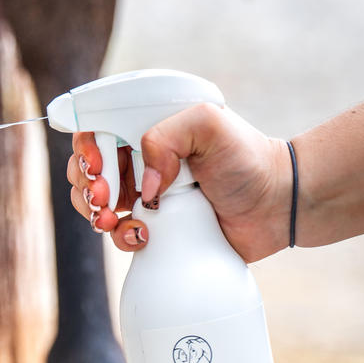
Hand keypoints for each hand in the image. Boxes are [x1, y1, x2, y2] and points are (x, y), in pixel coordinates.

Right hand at [66, 103, 293, 261]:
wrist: (276, 205)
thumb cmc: (249, 158)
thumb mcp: (209, 124)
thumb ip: (166, 136)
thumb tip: (143, 185)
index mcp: (147, 129)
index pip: (96, 130)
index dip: (86, 149)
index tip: (98, 165)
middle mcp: (140, 161)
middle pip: (86, 170)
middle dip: (86, 185)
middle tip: (105, 197)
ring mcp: (143, 196)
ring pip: (94, 204)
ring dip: (94, 214)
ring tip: (112, 220)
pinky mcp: (152, 228)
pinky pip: (118, 235)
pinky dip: (120, 238)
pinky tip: (142, 236)